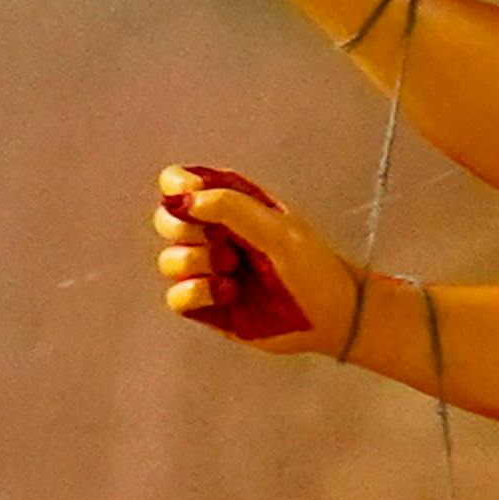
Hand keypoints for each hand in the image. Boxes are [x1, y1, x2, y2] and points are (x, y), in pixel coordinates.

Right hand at [154, 164, 351, 357]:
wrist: (332, 318)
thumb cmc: (314, 267)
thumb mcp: (278, 229)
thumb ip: (231, 207)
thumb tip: (180, 199)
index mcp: (231, 204)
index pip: (181, 182)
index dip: (178, 188)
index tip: (194, 202)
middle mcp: (214, 234)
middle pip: (166, 219)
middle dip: (186, 230)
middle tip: (222, 243)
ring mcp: (208, 271)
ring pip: (169, 259)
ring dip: (196, 263)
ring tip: (232, 271)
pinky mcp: (206, 305)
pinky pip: (175, 297)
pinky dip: (196, 293)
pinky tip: (227, 293)